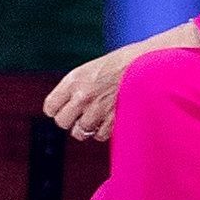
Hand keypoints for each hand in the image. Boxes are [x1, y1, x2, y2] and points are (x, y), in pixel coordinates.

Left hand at [43, 22, 199, 141]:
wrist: (149, 63)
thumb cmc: (122, 64)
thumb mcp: (91, 70)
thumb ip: (75, 88)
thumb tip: (64, 107)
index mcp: (74, 80)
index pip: (50, 107)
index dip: (57, 109)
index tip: (64, 108)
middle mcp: (83, 96)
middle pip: (62, 122)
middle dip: (71, 121)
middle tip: (81, 115)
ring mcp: (99, 110)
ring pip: (81, 132)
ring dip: (88, 128)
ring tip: (98, 117)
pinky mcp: (115, 120)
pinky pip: (100, 135)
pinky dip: (103, 131)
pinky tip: (110, 119)